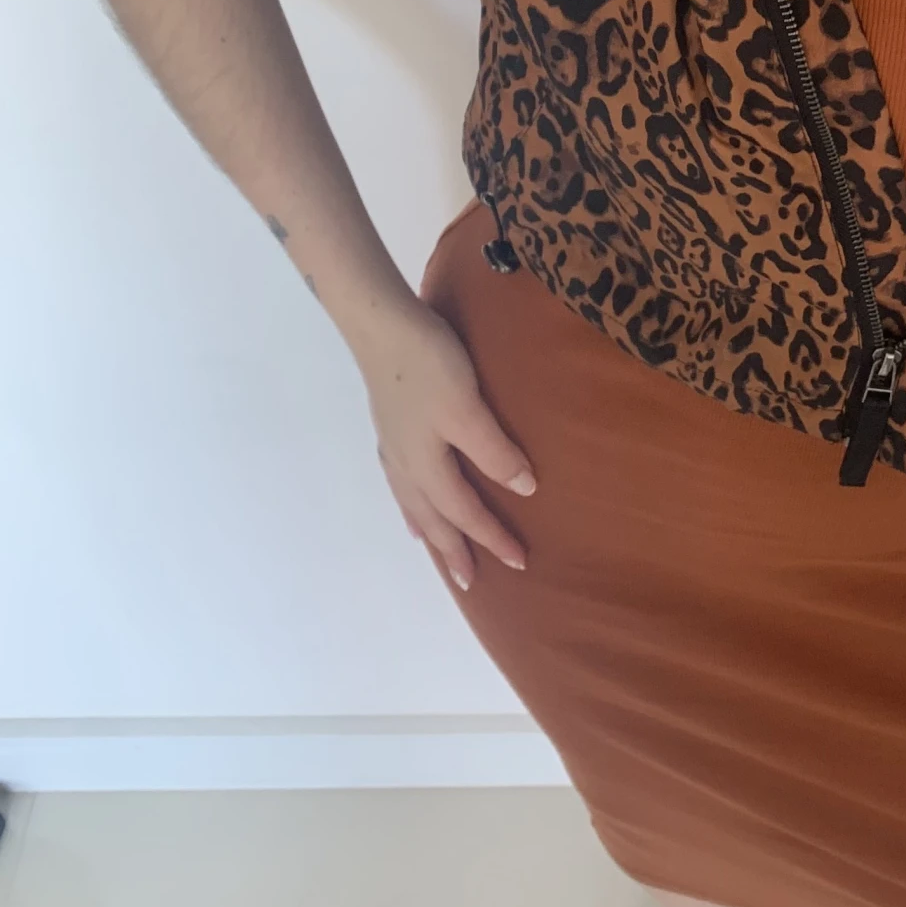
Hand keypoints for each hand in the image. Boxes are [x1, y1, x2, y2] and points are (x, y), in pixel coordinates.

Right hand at [349, 294, 536, 592]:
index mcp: (429, 466)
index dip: (493, 537)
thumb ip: (494, 450)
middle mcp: (407, 464)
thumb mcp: (468, 409)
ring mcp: (395, 444)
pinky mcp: (390, 423)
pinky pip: (402, 479)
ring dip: (430, 529)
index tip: (520, 562)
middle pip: (435, 517)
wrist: (381, 324)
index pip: (466, 513)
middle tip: (470, 582)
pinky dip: (410, 499)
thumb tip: (524, 491)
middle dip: (454, 549)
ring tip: (437, 549)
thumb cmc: (429, 365)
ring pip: (414, 501)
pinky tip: (411, 493)